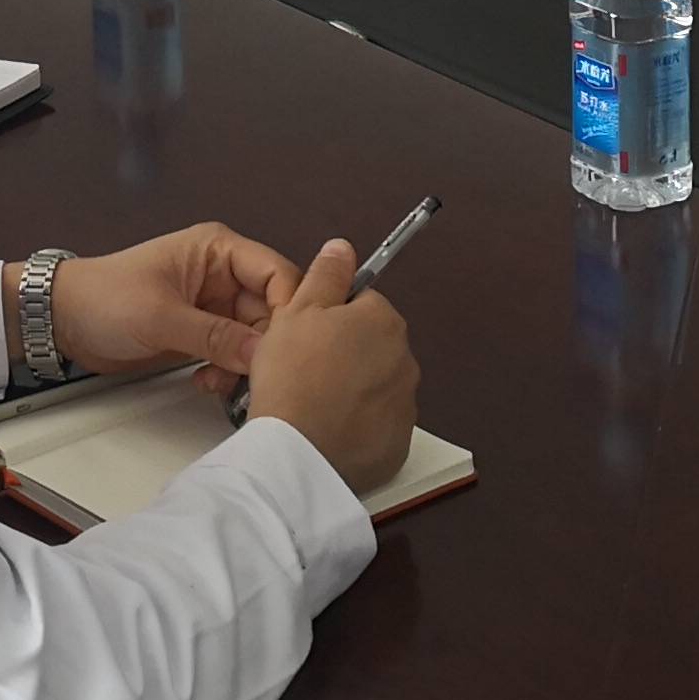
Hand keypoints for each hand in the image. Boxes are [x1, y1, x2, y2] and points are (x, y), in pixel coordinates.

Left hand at [43, 223, 305, 389]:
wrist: (64, 322)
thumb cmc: (104, 297)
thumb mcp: (162, 316)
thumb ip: (215, 336)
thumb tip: (262, 354)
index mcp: (218, 250)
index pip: (276, 274)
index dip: (287, 309)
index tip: (283, 346)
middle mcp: (222, 275)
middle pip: (271, 311)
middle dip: (263, 346)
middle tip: (252, 374)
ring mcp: (214, 306)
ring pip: (255, 338)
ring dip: (244, 365)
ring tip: (219, 381)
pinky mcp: (204, 333)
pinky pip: (234, 355)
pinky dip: (228, 372)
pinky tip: (208, 382)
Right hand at [240, 238, 418, 493]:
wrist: (296, 451)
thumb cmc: (293, 375)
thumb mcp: (297, 311)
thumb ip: (326, 275)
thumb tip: (343, 248)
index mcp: (383, 320)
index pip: (362, 304)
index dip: (331, 317)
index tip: (307, 336)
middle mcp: (405, 360)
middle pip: (372, 346)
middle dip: (345, 354)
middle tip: (304, 370)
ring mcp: (405, 405)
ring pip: (376, 386)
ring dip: (353, 390)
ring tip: (314, 404)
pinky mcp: (398, 445)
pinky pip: (378, 426)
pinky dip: (358, 426)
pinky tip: (329, 430)